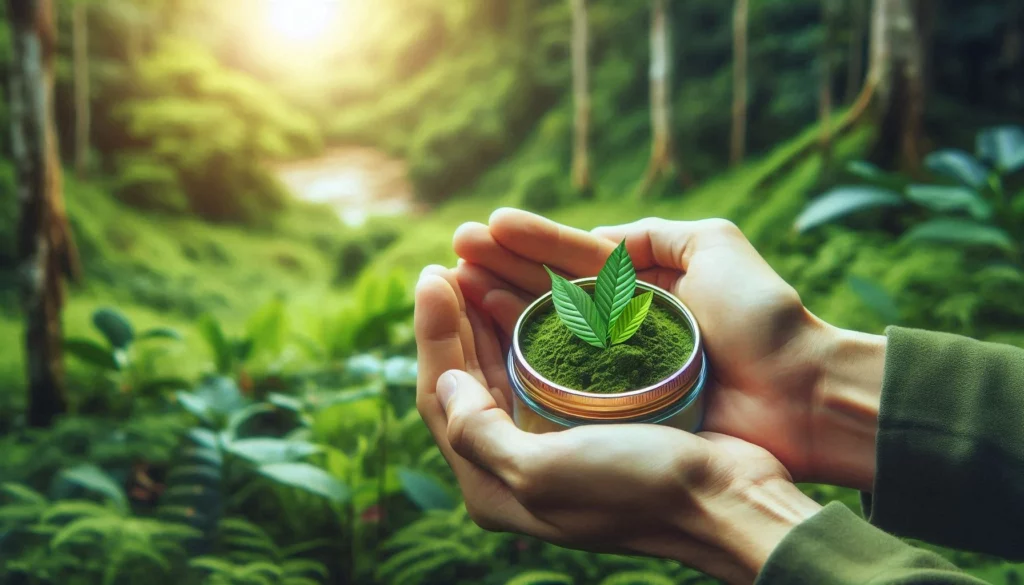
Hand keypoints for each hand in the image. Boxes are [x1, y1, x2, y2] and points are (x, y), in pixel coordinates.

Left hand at [414, 267, 820, 583]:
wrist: (726, 501)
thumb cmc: (636, 488)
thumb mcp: (542, 472)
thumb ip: (477, 432)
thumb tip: (445, 381)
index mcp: (493, 486)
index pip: (441, 398)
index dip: (433, 334)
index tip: (434, 273)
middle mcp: (516, 464)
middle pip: (468, 379)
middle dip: (457, 318)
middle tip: (456, 259)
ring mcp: (553, 442)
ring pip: (504, 368)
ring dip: (490, 316)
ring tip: (483, 266)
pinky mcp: (589, 423)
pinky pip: (544, 367)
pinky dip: (532, 329)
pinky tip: (531, 294)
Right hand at [452, 209, 885, 490]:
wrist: (801, 393)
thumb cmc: (763, 319)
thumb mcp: (714, 244)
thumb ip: (654, 234)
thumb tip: (598, 239)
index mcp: (641, 290)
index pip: (572, 261)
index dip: (528, 243)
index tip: (485, 228)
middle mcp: (620, 331)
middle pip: (546, 294)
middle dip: (499, 269)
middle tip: (452, 250)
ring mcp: (613, 373)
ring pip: (540, 333)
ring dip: (495, 304)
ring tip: (452, 279)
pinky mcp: (610, 410)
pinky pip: (553, 376)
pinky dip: (517, 351)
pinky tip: (483, 327)